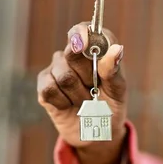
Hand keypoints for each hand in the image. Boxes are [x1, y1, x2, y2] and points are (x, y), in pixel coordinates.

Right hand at [37, 22, 126, 148]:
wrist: (97, 133)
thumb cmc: (110, 107)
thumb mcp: (118, 92)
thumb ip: (114, 71)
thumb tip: (116, 49)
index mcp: (94, 49)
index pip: (84, 30)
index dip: (82, 34)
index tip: (83, 44)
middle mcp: (73, 55)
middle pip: (72, 52)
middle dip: (88, 75)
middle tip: (95, 88)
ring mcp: (56, 69)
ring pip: (64, 75)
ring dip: (79, 95)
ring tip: (85, 101)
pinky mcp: (44, 86)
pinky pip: (50, 89)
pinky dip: (63, 102)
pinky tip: (69, 106)